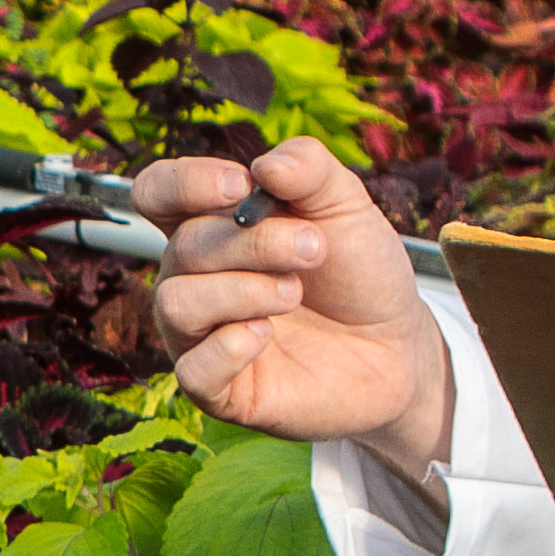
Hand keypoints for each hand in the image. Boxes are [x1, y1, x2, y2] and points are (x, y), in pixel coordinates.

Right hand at [132, 138, 456, 483]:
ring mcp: (199, 335)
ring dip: (242, 292)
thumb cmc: (358, 271)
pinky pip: (192, 370)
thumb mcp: (346, 206)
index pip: (156, 193)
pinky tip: (268, 336)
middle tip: (313, 248)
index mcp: (210, 225)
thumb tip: (266, 167)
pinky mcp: (218, 389)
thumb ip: (310, 169)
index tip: (240, 186)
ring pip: (176, 304)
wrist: (398, 346)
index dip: (184, 184)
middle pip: (183, 247)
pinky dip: (230, 347)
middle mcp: (193, 278)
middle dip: (253, 243)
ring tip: (294, 294)